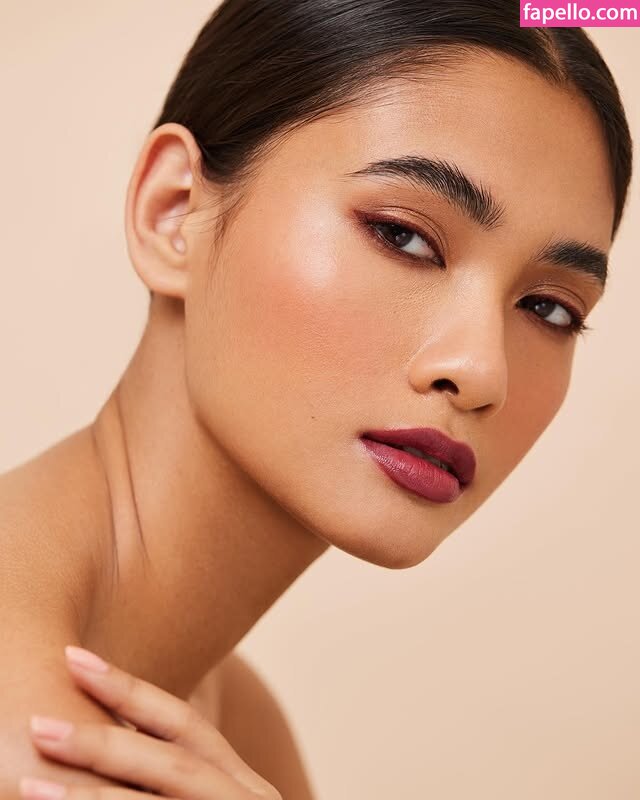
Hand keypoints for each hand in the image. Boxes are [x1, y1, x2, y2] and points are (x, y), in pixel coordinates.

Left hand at [19, 645, 281, 799]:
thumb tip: (111, 744)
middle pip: (172, 765)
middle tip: (37, 724)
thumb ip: (176, 778)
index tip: (75, 660)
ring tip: (28, 786)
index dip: (129, 689)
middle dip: (102, 742)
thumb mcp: (217, 799)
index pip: (183, 725)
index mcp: (241, 784)